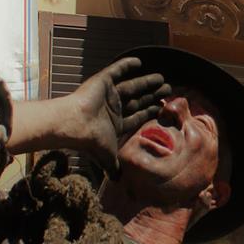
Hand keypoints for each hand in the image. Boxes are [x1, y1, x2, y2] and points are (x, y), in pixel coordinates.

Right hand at [67, 57, 169, 173]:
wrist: (75, 125)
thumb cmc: (92, 141)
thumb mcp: (107, 157)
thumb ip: (114, 167)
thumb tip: (118, 182)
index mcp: (116, 123)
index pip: (138, 116)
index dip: (150, 112)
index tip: (163, 108)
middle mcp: (113, 108)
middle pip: (138, 100)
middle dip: (153, 96)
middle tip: (168, 91)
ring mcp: (107, 94)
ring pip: (132, 86)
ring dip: (146, 82)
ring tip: (162, 79)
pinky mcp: (102, 81)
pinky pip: (116, 70)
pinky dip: (127, 65)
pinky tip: (139, 61)